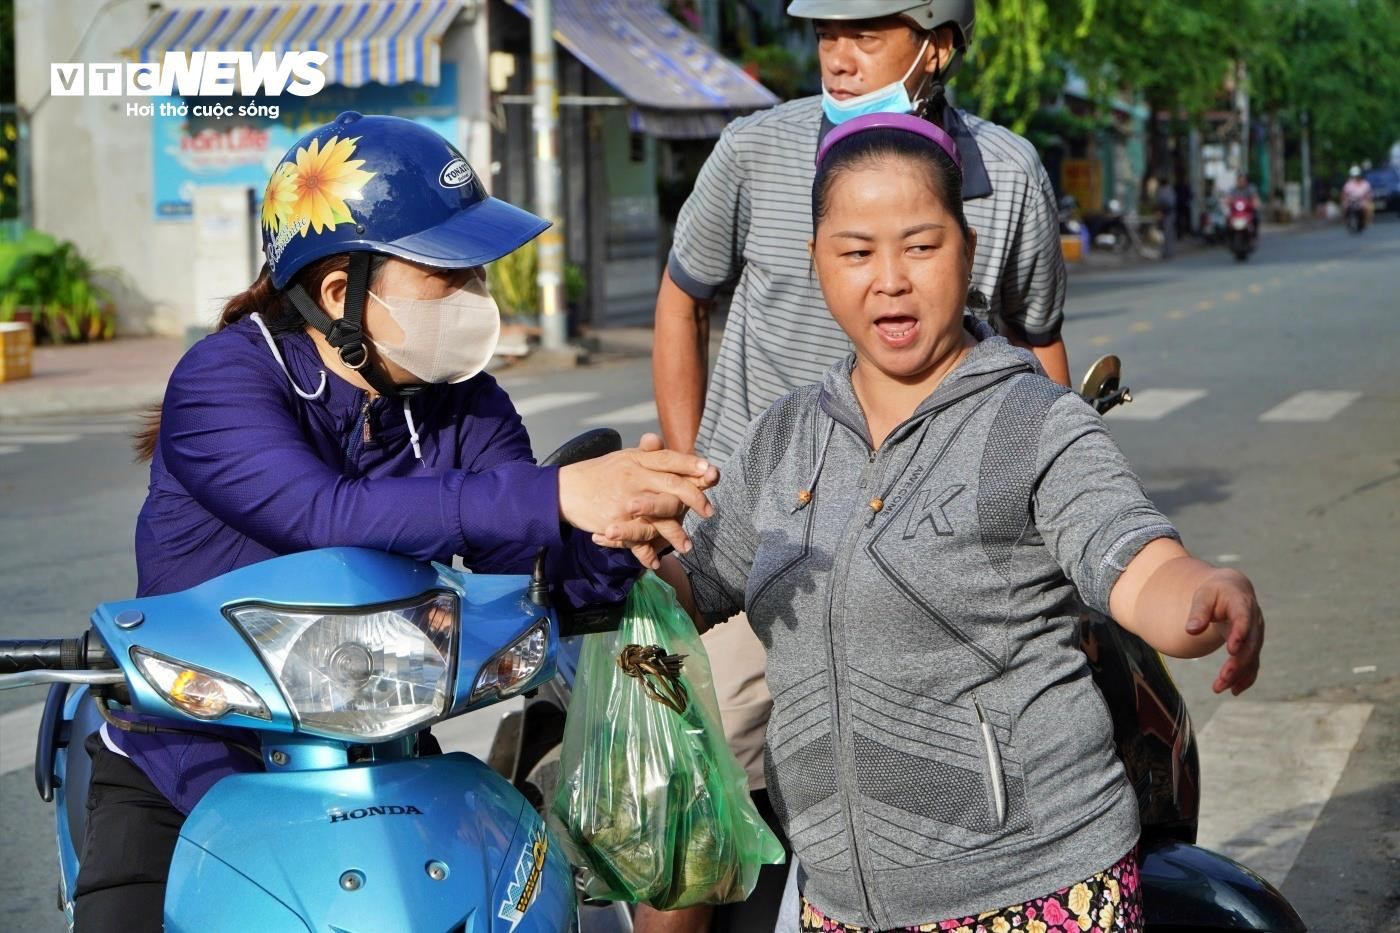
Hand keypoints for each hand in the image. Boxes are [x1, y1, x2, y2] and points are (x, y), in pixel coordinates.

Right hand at [558, 434, 717, 559]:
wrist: (565, 490)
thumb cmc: (599, 473)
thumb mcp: (624, 458)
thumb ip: (649, 455)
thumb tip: (669, 445)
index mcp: (638, 461)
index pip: (671, 460)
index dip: (692, 465)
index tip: (712, 472)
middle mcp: (634, 479)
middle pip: (671, 487)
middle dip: (694, 499)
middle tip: (709, 512)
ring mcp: (625, 502)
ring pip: (657, 518)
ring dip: (674, 534)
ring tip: (687, 547)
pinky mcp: (614, 523)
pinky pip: (634, 540)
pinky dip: (645, 554)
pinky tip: (656, 563)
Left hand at [1185, 569, 1263, 694]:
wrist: (1233, 590)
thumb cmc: (1215, 592)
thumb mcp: (1203, 596)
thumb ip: (1198, 612)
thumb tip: (1191, 631)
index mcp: (1242, 604)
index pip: (1243, 620)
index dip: (1240, 634)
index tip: (1232, 650)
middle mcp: (1254, 621)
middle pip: (1249, 645)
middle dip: (1237, 664)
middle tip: (1222, 679)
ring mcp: (1256, 634)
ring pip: (1251, 657)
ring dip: (1238, 675)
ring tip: (1218, 688)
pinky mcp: (1253, 645)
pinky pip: (1252, 664)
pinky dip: (1245, 678)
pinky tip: (1233, 691)